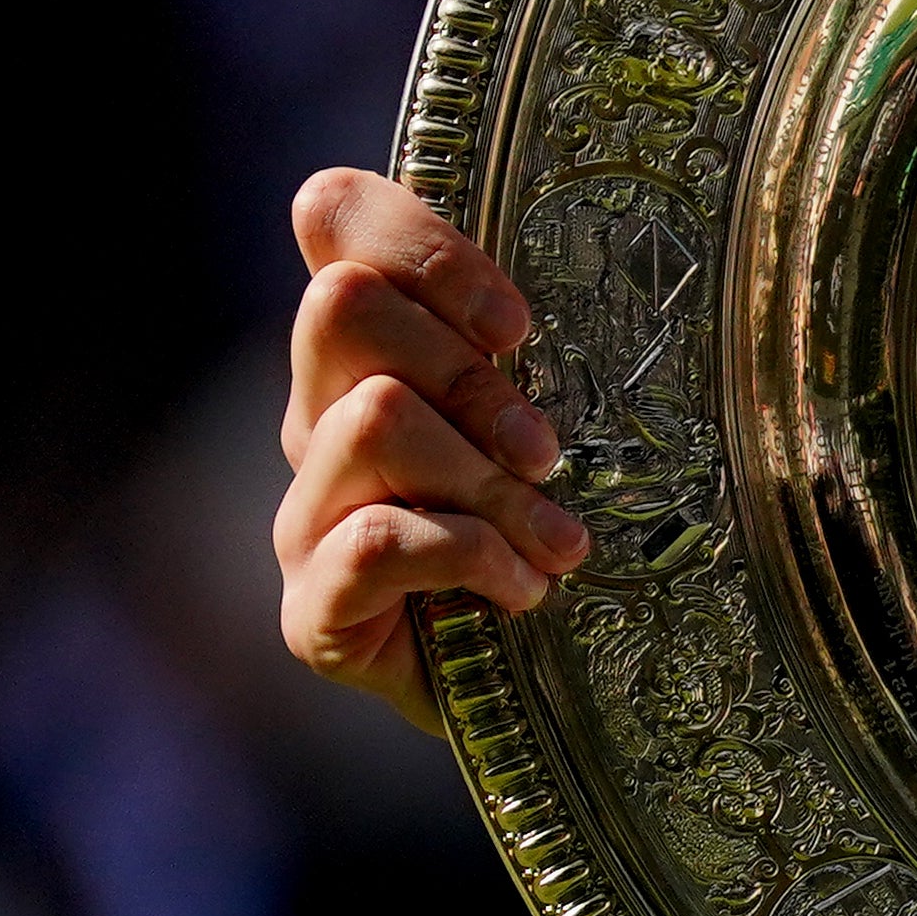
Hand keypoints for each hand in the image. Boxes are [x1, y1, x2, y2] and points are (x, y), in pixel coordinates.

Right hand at [276, 168, 586, 734]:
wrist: (560, 697)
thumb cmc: (577, 535)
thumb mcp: (587, 425)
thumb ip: (559, 349)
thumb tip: (609, 274)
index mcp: (377, 354)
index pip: (335, 217)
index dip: (423, 244)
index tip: (517, 324)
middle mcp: (321, 419)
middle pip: (344, 307)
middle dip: (469, 374)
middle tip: (547, 451)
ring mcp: (307, 515)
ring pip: (372, 420)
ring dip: (490, 484)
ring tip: (559, 544)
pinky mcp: (314, 612)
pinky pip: (374, 538)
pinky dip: (470, 558)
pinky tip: (524, 593)